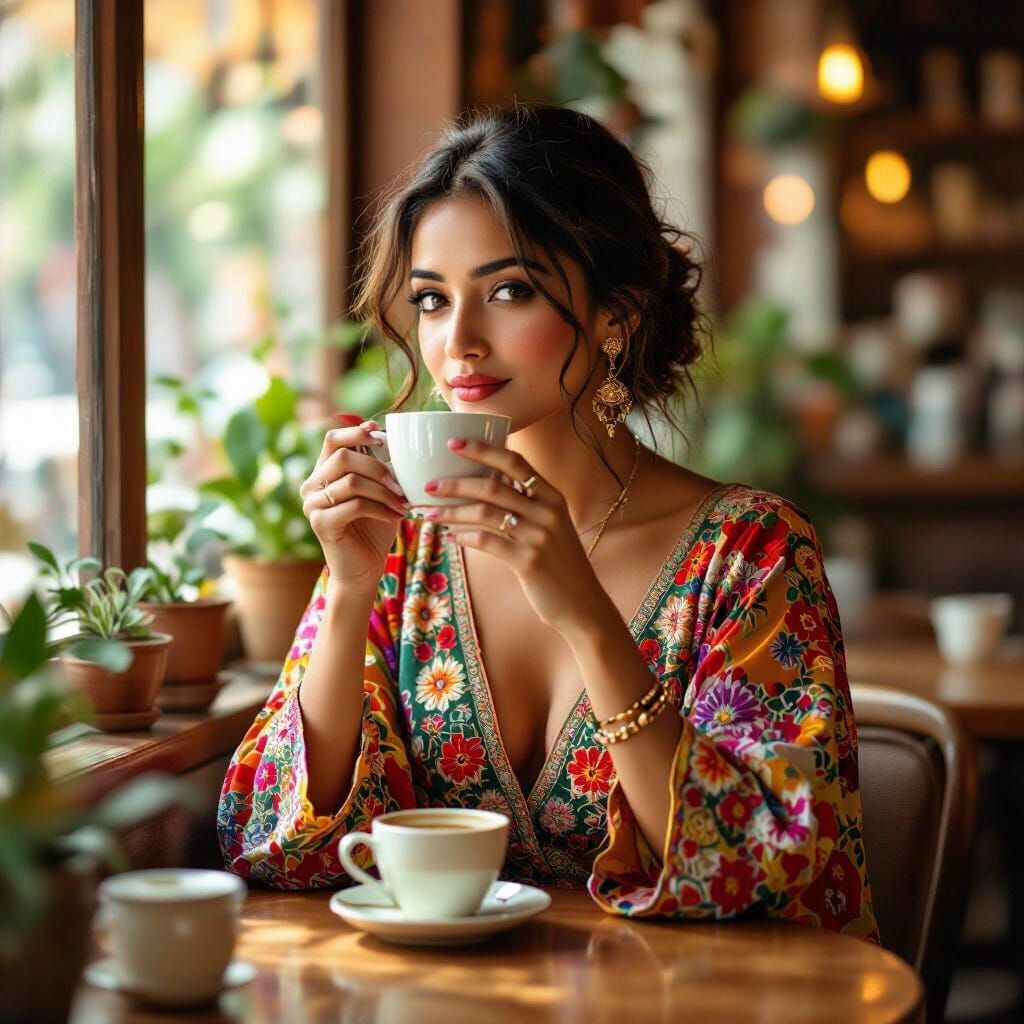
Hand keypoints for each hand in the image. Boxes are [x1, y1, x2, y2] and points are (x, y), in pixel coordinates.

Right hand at [300, 419, 410, 591]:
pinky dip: (380, 508)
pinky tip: (395, 516)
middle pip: (342, 456)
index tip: (382, 436)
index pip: (332, 439)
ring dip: (383, 491)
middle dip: (377, 467)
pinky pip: (355, 505)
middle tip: (401, 484)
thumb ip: (381, 466)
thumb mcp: (379, 491)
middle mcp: (311, 486)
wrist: (364, 569)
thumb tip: (395, 437)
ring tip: (402, 503)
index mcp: (322, 473)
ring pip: (351, 481)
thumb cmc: (374, 527)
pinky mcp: (321, 524)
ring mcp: (312, 505)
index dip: (356, 432)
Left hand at [422, 437, 600, 631]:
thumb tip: (485, 491)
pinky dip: (464, 537)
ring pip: (484, 513)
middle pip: (492, 486)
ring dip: (452, 512)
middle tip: (429, 485)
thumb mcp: (551, 528)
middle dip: (455, 483)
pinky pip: (487, 541)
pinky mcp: (528, 561)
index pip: (515, 463)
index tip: (453, 443)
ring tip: (428, 514)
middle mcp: (547, 511)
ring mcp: (538, 536)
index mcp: (553, 497)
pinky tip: (450, 538)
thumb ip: (528, 507)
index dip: (482, 449)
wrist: (582, 604)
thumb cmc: (560, 565)